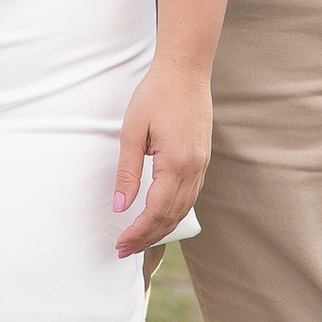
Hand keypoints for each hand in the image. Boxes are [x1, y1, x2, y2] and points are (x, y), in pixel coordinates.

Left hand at [114, 62, 210, 258]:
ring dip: (161, 229)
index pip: (156, 211)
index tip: (120, 244)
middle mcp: (194, 169)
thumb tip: (120, 206)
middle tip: (124, 250)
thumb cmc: (156, 94)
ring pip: (183, 209)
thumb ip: (127, 172)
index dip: (137, 232)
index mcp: (176, 163)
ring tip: (138, 240)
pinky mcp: (202, 160)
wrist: (186, 70)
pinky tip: (158, 217)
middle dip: (147, 237)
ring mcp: (201, 165)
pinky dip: (173, 213)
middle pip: (171, 216)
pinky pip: (190, 196)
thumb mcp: (133, 131)